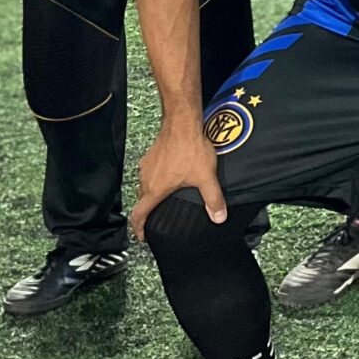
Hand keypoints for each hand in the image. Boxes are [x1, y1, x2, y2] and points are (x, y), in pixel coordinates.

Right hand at [133, 118, 227, 243]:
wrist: (182, 122)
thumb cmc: (190, 149)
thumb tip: (219, 218)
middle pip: (142, 201)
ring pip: (145, 186)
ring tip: (166, 199)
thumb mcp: (205, 177)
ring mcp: (146, 166)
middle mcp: (145, 179)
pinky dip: (156, 180)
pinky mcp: (151, 155)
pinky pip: (149, 174)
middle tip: (159, 219)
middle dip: (149, 212)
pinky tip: (170, 178)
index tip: (143, 236)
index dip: (139, 229)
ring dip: (153, 195)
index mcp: (154, 190)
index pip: (139, 215)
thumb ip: (213, 199)